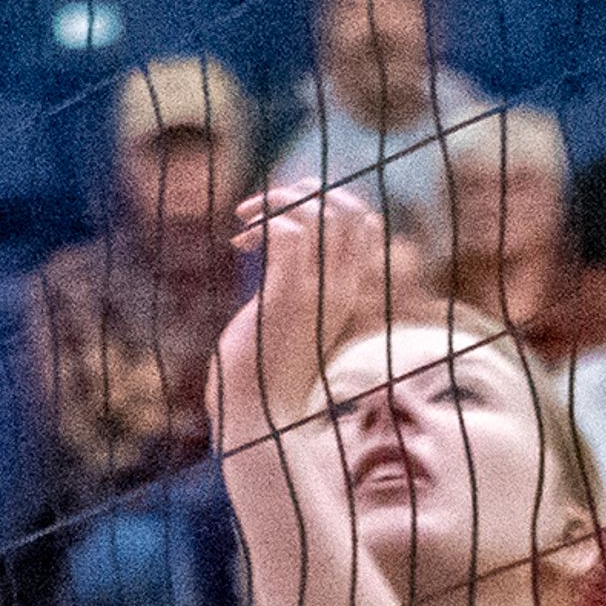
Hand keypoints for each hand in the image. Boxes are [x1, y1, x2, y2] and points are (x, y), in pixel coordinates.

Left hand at [223, 177, 389, 433]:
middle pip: (348, 208)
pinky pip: (288, 236)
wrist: (256, 415)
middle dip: (303, 190)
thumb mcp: (287, 317)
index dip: (327, 201)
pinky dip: (264, 224)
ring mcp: (316, 292)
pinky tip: (240, 244)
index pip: (364, 222)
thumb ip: (292, 285)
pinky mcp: (286, 298)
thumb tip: (275, 254)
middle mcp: (339, 287)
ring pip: (319, 213)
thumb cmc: (263, 370)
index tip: (284, 218)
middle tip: (262, 208)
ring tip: (245, 217)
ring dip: (277, 201)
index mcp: (345, 290)